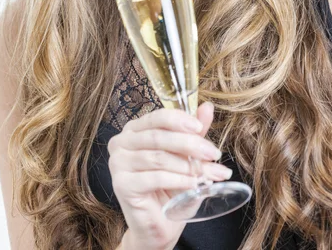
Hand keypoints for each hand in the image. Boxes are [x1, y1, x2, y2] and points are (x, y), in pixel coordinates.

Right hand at [107, 102, 231, 249]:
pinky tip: (193, 184)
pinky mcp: (121, 184)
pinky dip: (178, 180)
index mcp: (135, 129)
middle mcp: (122, 142)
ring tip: (208, 173)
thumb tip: (207, 107)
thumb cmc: (171, 187)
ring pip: (158, 157)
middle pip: (158, 136)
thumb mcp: (186, 157)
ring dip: (188, 165)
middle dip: (190, 144)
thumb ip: (194, 132)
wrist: (161, 224)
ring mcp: (118, 163)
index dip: (180, 120)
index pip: (157, 117)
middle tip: (213, 154)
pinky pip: (154, 177)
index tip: (201, 128)